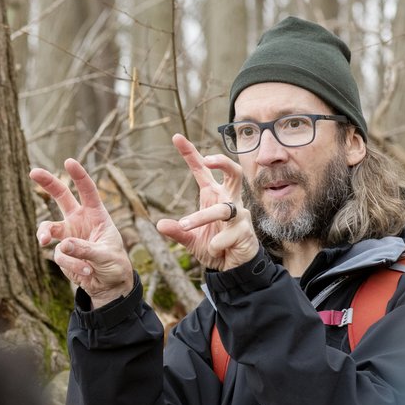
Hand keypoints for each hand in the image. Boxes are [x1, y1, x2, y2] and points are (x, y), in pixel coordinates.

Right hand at [30, 159, 133, 307]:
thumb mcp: (106, 255)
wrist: (109, 285)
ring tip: (43, 242)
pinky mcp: (62, 252)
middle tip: (33, 171)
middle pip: (61, 196)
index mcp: (96, 214)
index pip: (87, 190)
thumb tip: (62, 244)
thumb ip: (86, 249)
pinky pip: (59, 254)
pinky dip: (72, 264)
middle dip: (47, 182)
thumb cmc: (114, 264)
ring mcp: (68, 235)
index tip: (68, 162)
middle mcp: (79, 220)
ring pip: (49, 228)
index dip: (79, 176)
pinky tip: (86, 272)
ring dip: (45, 234)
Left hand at [156, 134, 258, 271]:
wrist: (233, 267)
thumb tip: (160, 225)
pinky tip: (213, 249)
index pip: (202, 171)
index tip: (177, 137)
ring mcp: (239, 215)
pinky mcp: (245, 231)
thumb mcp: (190, 240)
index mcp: (213, 196)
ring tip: (185, 225)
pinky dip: (216, 243)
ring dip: (202, 217)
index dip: (191, 153)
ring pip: (223, 209)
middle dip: (222, 162)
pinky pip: (229, 235)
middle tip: (207, 159)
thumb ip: (178, 231)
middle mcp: (228, 201)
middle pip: (233, 173)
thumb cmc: (214, 246)